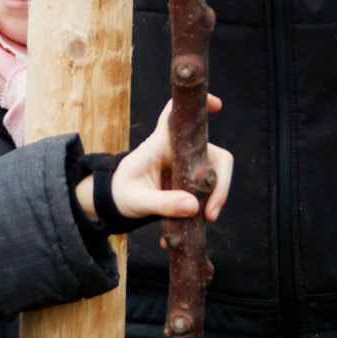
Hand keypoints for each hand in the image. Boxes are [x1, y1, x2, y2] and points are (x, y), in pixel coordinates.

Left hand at [101, 97, 231, 224]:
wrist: (115, 202)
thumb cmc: (122, 191)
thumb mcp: (137, 200)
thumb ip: (162, 203)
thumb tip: (194, 207)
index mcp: (160, 143)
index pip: (178, 116)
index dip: (198, 106)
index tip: (216, 105)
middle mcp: (178, 151)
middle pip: (213, 153)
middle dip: (221, 181)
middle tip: (212, 212)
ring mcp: (187, 166)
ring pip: (215, 174)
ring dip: (216, 198)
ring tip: (205, 220)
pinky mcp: (190, 183)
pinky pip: (206, 193)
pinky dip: (204, 211)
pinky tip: (188, 232)